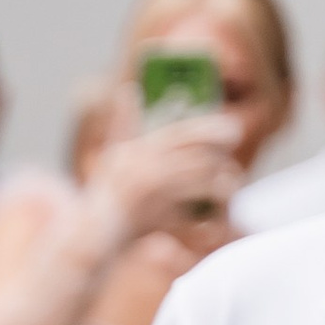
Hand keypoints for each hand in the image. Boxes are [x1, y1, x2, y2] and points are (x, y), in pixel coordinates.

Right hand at [85, 105, 241, 252]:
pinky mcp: (153, 220)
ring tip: (230, 192)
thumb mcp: (111, 154)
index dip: (211, 130)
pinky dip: (207, 218)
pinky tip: (216, 222)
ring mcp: (148, 196)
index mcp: (135, 151)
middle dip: (222, 163)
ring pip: (202, 185)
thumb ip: (122, 124)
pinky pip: (192, 216)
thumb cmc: (103, 194)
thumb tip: (128, 89)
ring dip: (222, 188)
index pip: (181, 135)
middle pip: (198, 160)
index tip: (234, 131)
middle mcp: (142, 170)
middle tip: (233, 170)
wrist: (90, 235)